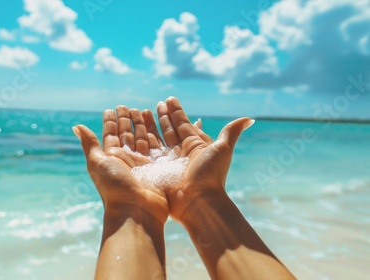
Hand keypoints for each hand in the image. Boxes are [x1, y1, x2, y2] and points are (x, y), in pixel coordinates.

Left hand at [73, 106, 168, 222]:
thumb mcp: (98, 163)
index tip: (110, 109)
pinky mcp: (156, 168)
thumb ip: (90, 144)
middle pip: (125, 136)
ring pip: (140, 139)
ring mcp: (141, 164)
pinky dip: (154, 135)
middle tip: (125, 106)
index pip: (110, 136)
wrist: (137, 211)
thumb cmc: (114, 188)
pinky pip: (155, 147)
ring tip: (139, 109)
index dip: (110, 123)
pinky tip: (154, 124)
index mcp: (110, 159)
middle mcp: (125, 161)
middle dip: (125, 121)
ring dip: (139, 125)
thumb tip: (75, 126)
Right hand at [142, 97, 253, 221]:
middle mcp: (181, 153)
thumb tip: (250, 118)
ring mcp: (167, 162)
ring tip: (141, 112)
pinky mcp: (155, 170)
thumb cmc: (211, 175)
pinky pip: (146, 152)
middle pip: (170, 130)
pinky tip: (135, 131)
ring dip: (149, 125)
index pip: (184, 124)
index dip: (176, 112)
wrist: (197, 203)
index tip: (169, 99)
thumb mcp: (222, 149)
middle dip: (162, 116)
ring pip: (156, 139)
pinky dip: (141, 141)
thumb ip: (231, 132)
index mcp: (195, 146)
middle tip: (156, 104)